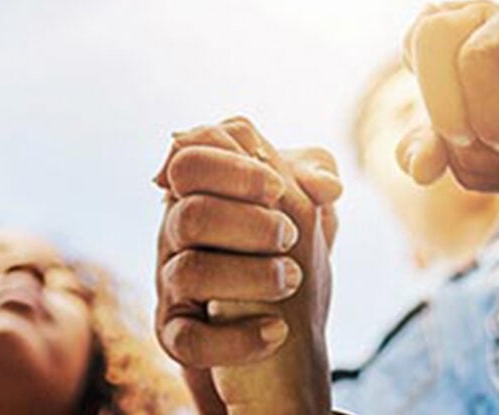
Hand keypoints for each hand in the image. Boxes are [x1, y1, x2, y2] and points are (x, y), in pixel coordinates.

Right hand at [155, 118, 339, 414]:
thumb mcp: (301, 200)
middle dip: (247, 222)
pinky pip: (188, 339)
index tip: (278, 188)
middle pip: (189, 213)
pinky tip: (276, 331)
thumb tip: (327, 183)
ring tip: (291, 279)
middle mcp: (175, 232)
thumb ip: (315, 172)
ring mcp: (171, 283)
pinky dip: (236, 338)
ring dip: (248, 275)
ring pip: (189, 272)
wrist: (279, 324)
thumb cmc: (282, 246)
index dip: (233, 169)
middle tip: (290, 235)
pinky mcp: (174, 335)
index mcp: (198, 190)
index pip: (188, 158)